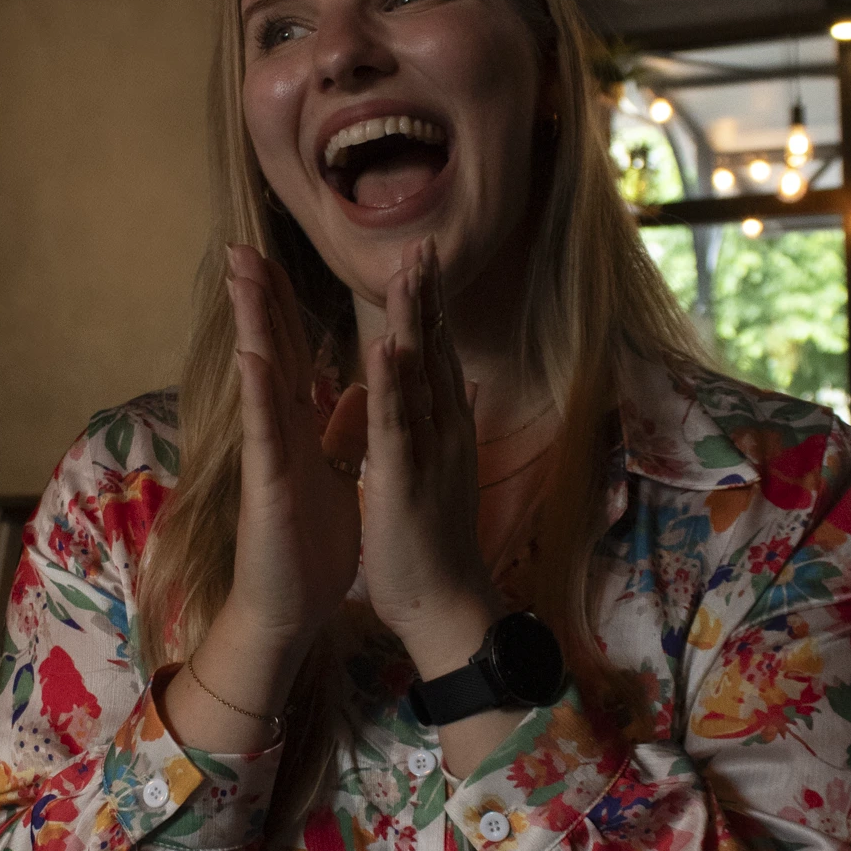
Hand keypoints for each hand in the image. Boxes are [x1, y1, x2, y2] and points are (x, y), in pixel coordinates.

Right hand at [224, 245, 363, 668]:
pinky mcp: (268, 484)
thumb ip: (339, 430)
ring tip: (240, 277)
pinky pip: (264, 433)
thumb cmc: (308, 545)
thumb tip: (353, 390)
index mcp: (298, 427)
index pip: (290, 354)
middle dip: (256, 298)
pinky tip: (253, 356)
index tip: (273, 257)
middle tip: (239, 245)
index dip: (283, 307)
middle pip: (267, 351)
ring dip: (249, 327)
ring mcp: (269, 454)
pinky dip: (259, 393)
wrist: (291, 607)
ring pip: (259, 379)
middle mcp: (279, 432)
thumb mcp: (335, 474)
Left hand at [360, 238, 501, 679]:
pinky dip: (391, 385)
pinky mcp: (403, 479)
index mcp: (442, 429)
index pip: (434, 356)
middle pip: (434, 352)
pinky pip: (396, 425)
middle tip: (422, 244)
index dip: (427, 308)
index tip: (421, 261)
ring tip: (409, 271)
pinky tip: (385, 347)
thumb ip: (449, 422)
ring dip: (414, 322)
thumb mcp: (442, 469)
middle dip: (427, 298)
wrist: (445, 605)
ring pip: (420, 377)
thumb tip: (465, 385)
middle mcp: (443, 431)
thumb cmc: (435, 542)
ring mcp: (427, 452)